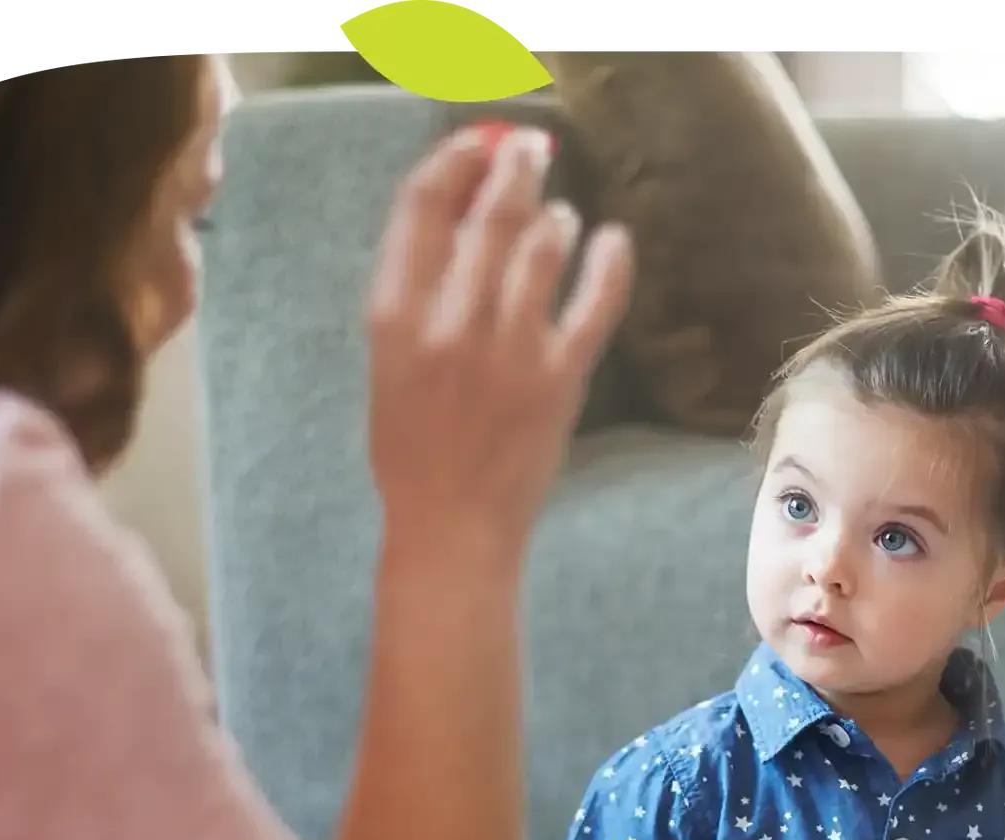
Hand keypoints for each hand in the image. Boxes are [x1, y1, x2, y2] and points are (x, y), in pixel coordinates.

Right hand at [365, 123, 634, 570]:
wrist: (451, 528)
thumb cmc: (413, 452)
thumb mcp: (389, 365)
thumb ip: (414, 297)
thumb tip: (457, 222)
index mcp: (394, 317)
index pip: (420, 206)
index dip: (453, 162)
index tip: (475, 145)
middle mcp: (451, 323)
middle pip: (489, 212)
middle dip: (515, 168)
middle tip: (532, 152)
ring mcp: (509, 350)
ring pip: (542, 246)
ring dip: (556, 218)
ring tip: (561, 218)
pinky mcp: (559, 378)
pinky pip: (594, 302)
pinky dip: (610, 263)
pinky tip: (614, 242)